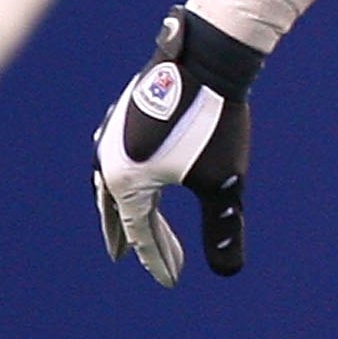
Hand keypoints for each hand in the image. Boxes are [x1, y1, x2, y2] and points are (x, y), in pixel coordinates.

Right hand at [93, 8, 259, 285]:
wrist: (206, 57)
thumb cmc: (215, 123)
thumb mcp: (224, 183)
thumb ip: (222, 227)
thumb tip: (229, 273)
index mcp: (126, 182)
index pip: (141, 232)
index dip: (158, 259)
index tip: (172, 281)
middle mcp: (108, 158)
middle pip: (120, 210)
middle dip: (133, 236)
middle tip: (131, 257)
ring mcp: (113, 133)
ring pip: (113, 181)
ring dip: (124, 206)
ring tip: (132, 218)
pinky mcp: (125, 112)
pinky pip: (119, 155)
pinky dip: (127, 175)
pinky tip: (140, 172)